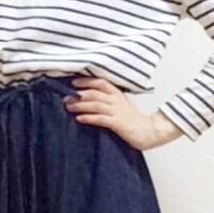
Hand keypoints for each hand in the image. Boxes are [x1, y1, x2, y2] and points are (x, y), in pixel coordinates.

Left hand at [64, 76, 178, 150]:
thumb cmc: (130, 119)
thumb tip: (86, 97)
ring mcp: (117, 111)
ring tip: (69, 107)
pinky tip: (79, 119)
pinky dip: (88, 118)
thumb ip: (106, 99)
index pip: (100, 82)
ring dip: (80, 106)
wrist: (147, 131)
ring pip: (95, 105)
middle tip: (66, 98)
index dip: (86, 81)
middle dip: (78, 95)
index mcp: (117, 94)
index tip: (73, 83)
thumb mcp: (119, 104)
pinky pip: (100, 119)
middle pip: (95, 93)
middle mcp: (116, 100)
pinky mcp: (117, 123)